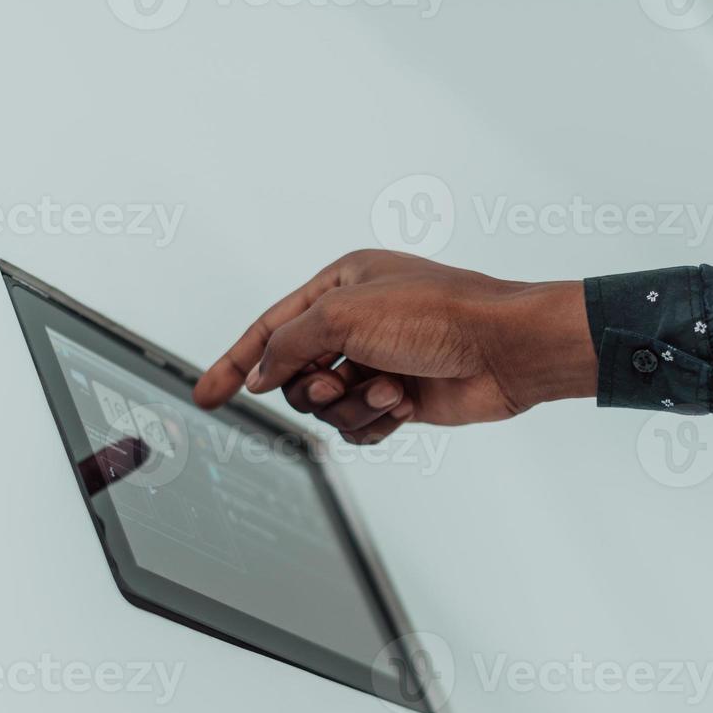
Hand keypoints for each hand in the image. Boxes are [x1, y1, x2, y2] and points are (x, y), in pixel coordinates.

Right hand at [193, 250, 597, 442]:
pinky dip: (376, 420)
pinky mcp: (402, 397)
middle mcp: (358, 323)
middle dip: (312, 388)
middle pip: (296, 376)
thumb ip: (290, 346)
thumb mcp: (345, 315)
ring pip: (329, 407)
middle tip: (336, 383)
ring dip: (352, 405)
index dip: (236, 363)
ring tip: (387, 389)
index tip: (207, 395)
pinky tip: (403, 404)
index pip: (271, 329)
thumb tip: (261, 374)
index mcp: (341, 286)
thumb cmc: (441, 313)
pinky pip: (361, 426)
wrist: (505, 350)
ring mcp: (380, 362)